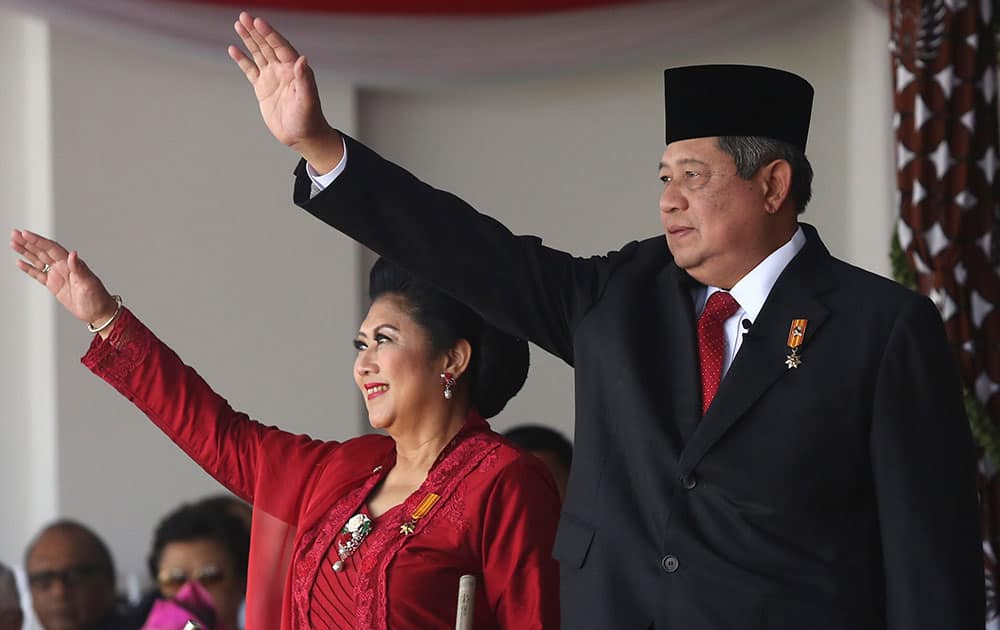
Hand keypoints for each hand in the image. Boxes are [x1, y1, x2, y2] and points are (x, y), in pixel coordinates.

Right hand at [10, 230, 117, 326]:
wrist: (98, 312)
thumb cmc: (97, 297)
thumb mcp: (89, 283)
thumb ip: (79, 269)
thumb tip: (73, 254)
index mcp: (71, 264)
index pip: (51, 248)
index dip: (38, 241)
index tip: (26, 234)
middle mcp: (63, 267)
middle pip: (42, 251)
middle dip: (28, 242)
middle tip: (14, 233)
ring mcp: (58, 275)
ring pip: (38, 260)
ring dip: (26, 252)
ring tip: (14, 243)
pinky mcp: (54, 285)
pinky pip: (38, 274)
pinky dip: (28, 268)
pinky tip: (20, 262)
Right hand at [228, 12, 342, 170]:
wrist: (301, 136)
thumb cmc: (309, 119)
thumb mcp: (307, 100)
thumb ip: (305, 80)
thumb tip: (302, 59)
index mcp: (295, 69)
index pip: (280, 46)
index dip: (269, 34)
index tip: (258, 21)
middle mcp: (283, 70)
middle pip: (267, 45)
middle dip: (255, 31)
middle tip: (243, 16)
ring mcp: (272, 77)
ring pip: (258, 54)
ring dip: (249, 39)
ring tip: (238, 24)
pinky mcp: (262, 88)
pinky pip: (250, 70)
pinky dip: (242, 60)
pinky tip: (233, 49)